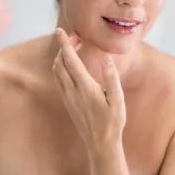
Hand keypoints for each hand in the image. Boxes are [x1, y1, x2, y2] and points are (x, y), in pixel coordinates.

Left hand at [52, 28, 126, 152]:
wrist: (100, 144)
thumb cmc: (113, 122)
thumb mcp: (118, 100)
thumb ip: (111, 78)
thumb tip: (106, 59)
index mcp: (85, 88)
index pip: (70, 60)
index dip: (65, 43)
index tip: (60, 30)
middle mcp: (72, 91)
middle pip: (61, 62)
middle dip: (65, 47)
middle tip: (77, 37)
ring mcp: (67, 97)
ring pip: (57, 71)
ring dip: (62, 57)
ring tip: (75, 48)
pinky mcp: (67, 102)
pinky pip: (58, 80)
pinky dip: (61, 67)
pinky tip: (71, 66)